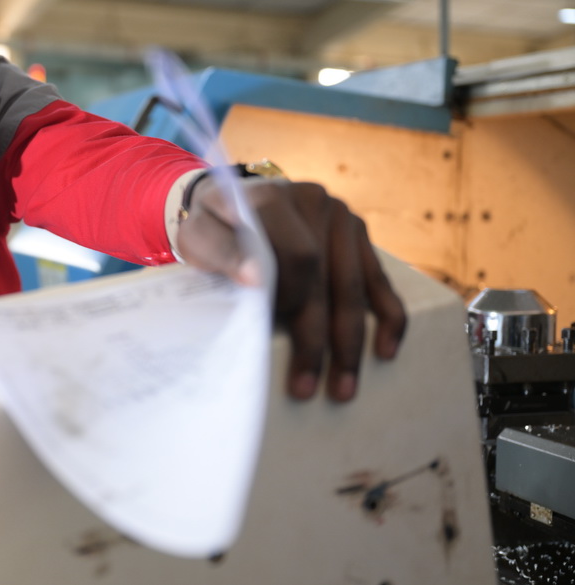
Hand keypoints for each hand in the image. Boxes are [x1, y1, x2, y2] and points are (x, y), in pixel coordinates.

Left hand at [175, 174, 406, 401]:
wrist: (227, 209)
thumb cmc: (213, 231)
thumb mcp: (198, 236)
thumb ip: (219, 250)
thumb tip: (255, 277)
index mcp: (274, 198)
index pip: (299, 256)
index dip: (292, 299)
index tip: (274, 333)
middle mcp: (314, 200)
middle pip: (327, 277)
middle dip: (318, 337)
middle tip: (306, 385)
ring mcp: (341, 216)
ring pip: (355, 286)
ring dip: (350, 342)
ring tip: (341, 386)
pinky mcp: (358, 233)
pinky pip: (379, 278)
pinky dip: (387, 317)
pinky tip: (385, 350)